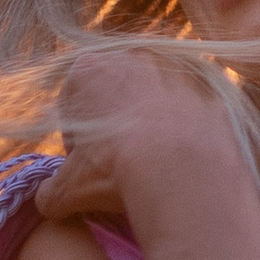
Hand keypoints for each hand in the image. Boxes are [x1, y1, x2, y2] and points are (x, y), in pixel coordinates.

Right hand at [38, 42, 240, 227]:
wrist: (184, 171)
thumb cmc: (113, 171)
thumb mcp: (67, 190)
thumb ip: (50, 191)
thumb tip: (47, 201)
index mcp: (89, 69)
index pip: (73, 102)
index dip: (77, 139)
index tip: (86, 166)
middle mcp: (133, 58)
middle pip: (116, 96)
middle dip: (115, 127)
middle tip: (119, 167)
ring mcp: (176, 71)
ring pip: (156, 101)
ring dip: (152, 128)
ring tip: (155, 169)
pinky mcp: (212, 90)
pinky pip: (193, 112)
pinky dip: (187, 134)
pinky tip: (184, 164)